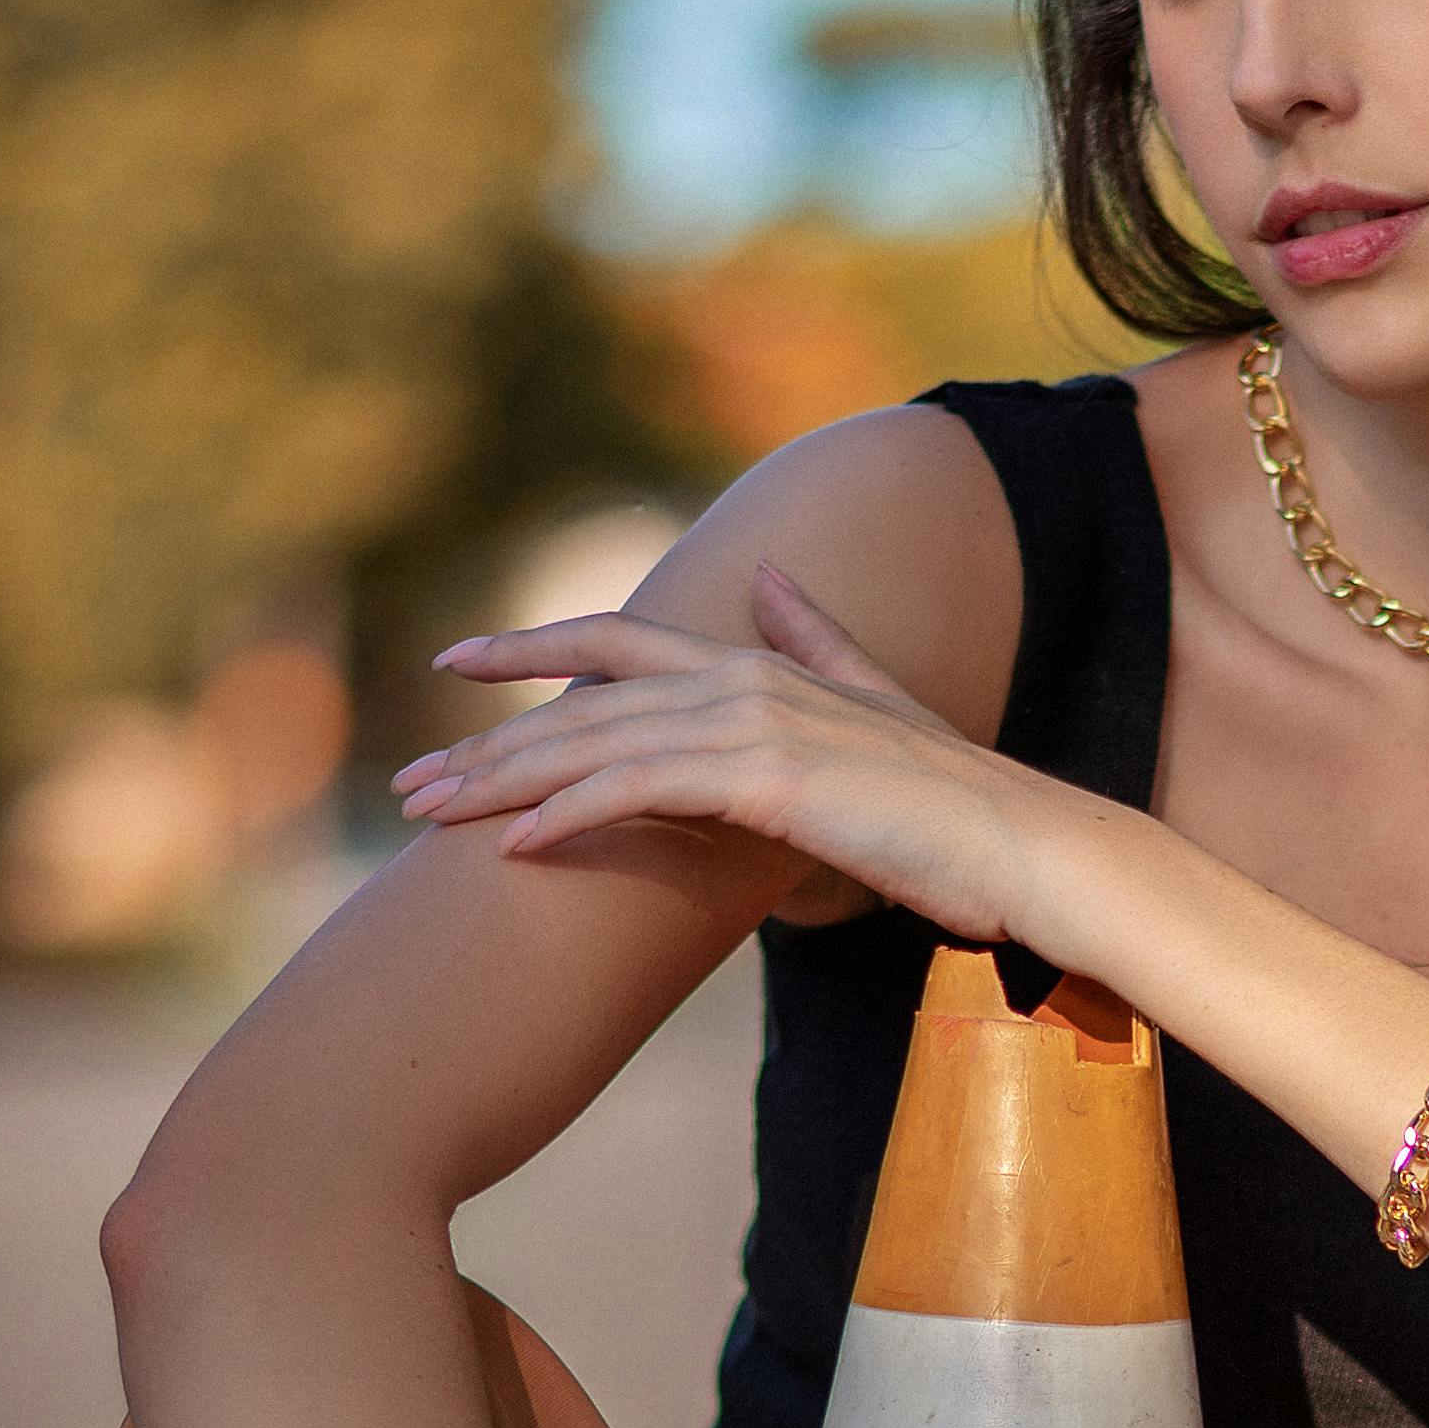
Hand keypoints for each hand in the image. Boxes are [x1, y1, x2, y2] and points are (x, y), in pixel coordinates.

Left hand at [395, 568, 1057, 937]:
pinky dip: (571, 817)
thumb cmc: (950, 801)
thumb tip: (766, 578)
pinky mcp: (765, 779)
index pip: (616, 641)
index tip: (456, 664)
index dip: (532, 647)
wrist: (1019, 844)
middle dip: (487, 745)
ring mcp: (751, 724)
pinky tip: (515, 849)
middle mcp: (741, 679)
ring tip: (432, 817)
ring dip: (503, 785)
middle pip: (583, 702)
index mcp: (755, 663)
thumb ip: (814, 637)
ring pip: (595, 746)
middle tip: (409, 785)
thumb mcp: (872, 701)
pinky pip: (640, 792)